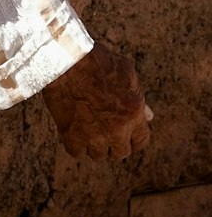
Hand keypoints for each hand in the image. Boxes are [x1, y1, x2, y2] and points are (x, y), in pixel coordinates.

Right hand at [42, 42, 151, 160]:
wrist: (67, 62)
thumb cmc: (99, 62)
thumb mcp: (128, 74)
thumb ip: (138, 99)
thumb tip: (148, 116)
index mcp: (133, 114)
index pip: (141, 141)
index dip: (134, 138)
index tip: (127, 133)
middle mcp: (115, 130)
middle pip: (120, 152)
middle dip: (116, 143)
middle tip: (107, 132)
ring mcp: (92, 135)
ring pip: (98, 155)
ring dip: (96, 145)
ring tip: (90, 131)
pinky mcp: (71, 135)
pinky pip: (77, 152)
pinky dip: (77, 145)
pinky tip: (76, 132)